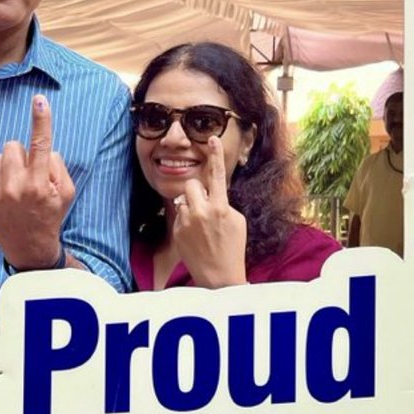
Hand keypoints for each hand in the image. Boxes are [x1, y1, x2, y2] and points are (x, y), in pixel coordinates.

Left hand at [0, 95, 74, 269]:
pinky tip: (2, 193)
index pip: (41, 145)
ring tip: (15, 186)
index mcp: (40, 184)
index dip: (41, 120)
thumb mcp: (66, 192)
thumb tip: (41, 147)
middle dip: (21, 155)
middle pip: (12, 145)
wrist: (28, 248)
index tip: (39, 100)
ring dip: (7, 166)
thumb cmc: (50, 215)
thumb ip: (57, 166)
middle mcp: (16, 188)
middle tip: (28, 174)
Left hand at [172, 138, 247, 287]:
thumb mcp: (236, 220)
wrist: (218, 275)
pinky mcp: (177, 231)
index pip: (217, 175)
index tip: (212, 138)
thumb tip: (212, 193)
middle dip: (197, 192)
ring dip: (190, 207)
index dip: (215, 155)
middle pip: (191, 185)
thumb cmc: (232, 246)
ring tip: (201, 226)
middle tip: (205, 206)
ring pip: (183, 201)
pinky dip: (185, 221)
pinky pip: (179, 215)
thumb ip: (223, 203)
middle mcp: (201, 212)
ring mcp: (187, 222)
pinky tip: (195, 236)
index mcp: (221, 207)